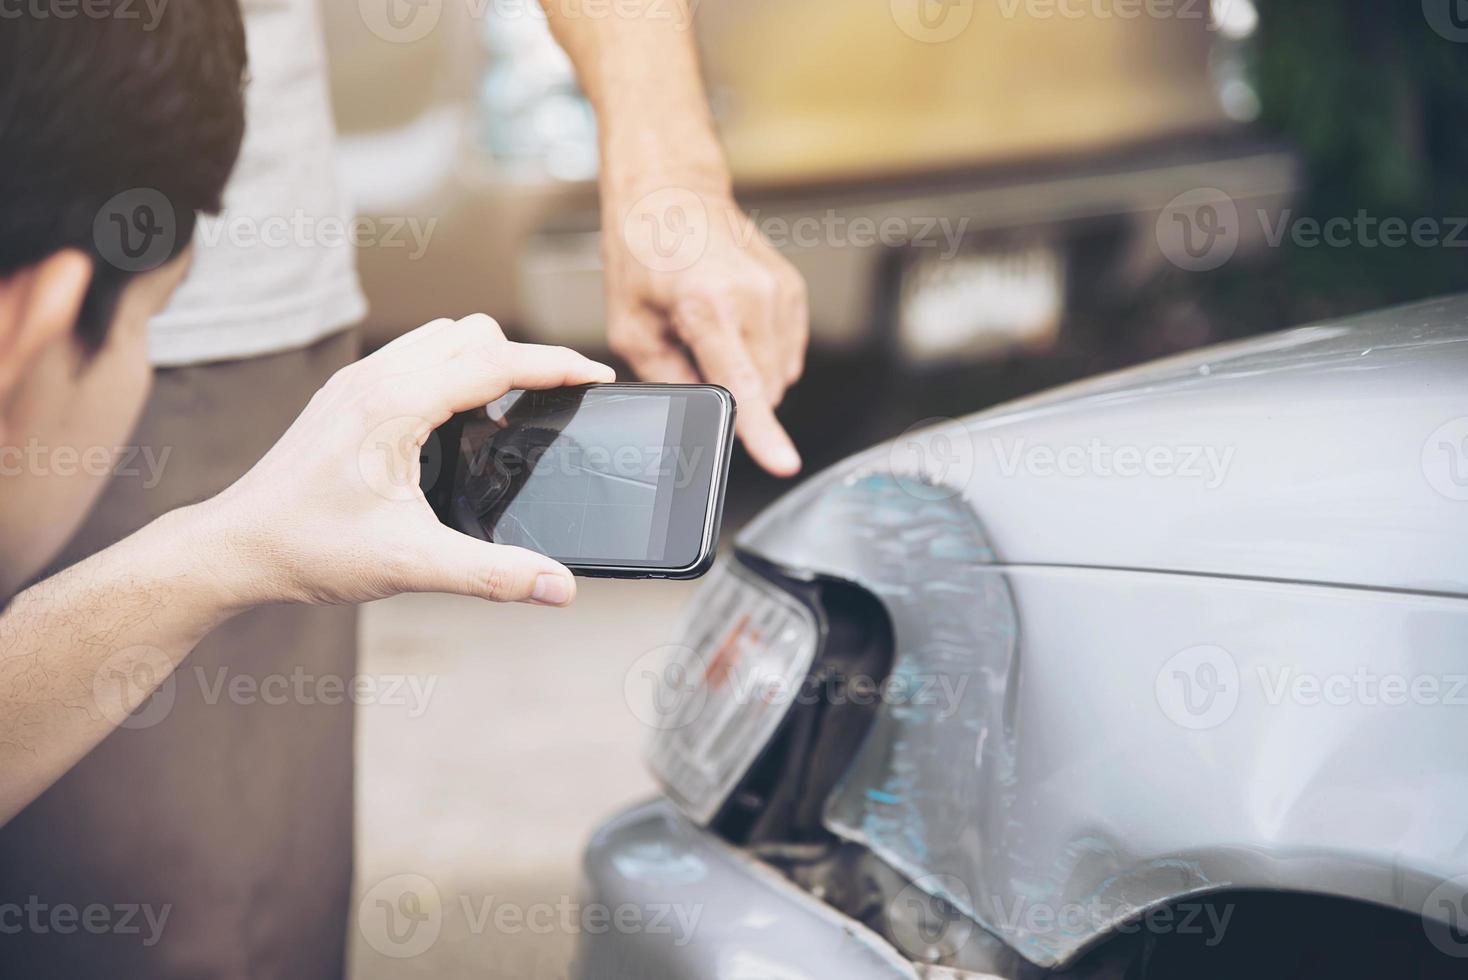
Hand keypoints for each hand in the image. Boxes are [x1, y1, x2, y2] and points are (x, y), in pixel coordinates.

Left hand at [197, 315, 615, 607]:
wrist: (235, 547)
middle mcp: (375, 377)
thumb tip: (559, 587)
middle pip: (475, 333)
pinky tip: (459, 420)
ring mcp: (357, 380)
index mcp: (395, 404)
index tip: (597, 377)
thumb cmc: (309, 549)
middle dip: (526, 358)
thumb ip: (494, 575)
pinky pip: (416, 354)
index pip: (496, 360)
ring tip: (517, 406)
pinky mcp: (347, 393)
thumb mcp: (412, 565)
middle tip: (560, 400)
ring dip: (487, 357)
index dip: (556, 364)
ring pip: (443, 335)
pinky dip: (452, 368)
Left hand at [604, 184, 808, 476]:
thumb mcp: (630, 325)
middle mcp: (754, 297)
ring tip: (711, 331)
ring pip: (779, 374)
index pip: (743, 385)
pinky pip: (788, 351)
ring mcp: (780, 292)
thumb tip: (696, 412)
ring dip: (749, 372)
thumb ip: (667, 378)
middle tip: (694, 354)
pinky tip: (733, 324)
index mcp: (708, 306)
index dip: (762, 432)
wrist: (672, 192)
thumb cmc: (644, 250)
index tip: (782, 462)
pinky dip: (762, 352)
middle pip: (762, 389)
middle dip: (734, 392)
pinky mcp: (793, 290)